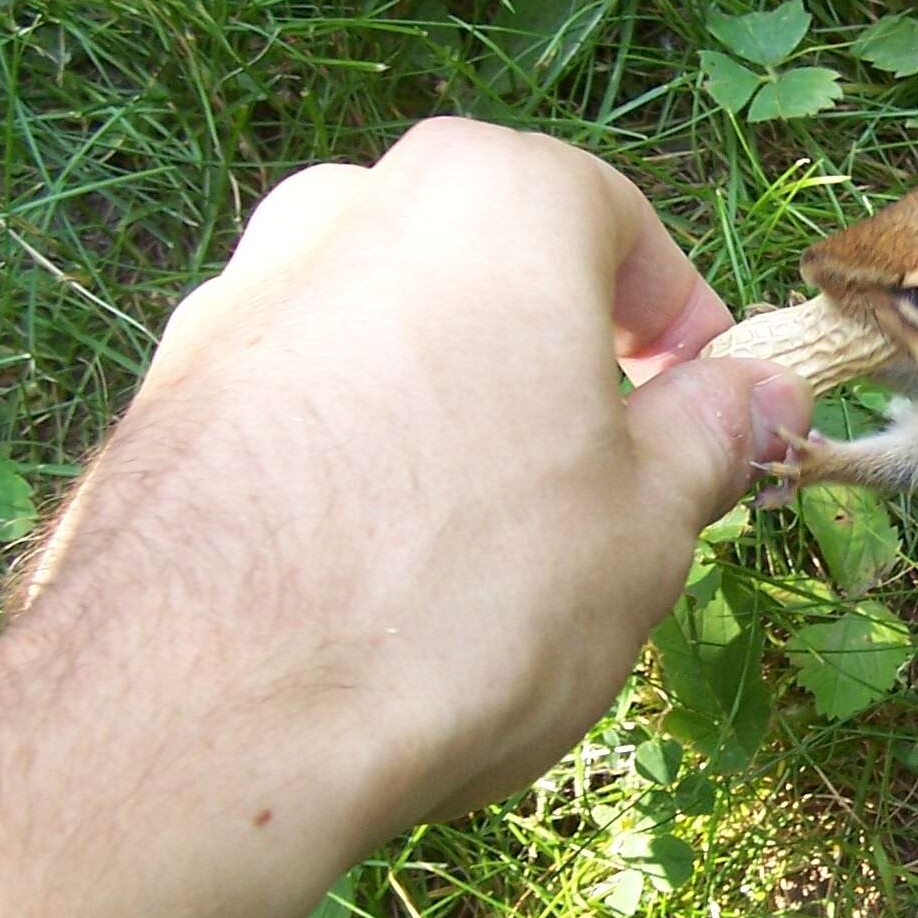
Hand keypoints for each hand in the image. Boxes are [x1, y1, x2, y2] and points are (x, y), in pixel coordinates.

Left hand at [11, 116, 809, 847]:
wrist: (199, 720)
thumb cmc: (462, 596)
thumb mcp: (646, 522)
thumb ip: (709, 434)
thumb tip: (757, 392)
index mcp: (488, 196)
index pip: (626, 227)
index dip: (687, 335)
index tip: (708, 427)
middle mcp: (346, 210)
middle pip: (499, 283)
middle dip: (561, 383)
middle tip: (606, 511)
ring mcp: (233, 304)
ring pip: (393, 352)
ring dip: (452, 433)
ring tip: (481, 578)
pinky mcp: (159, 405)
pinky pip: (300, 421)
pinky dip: (350, 481)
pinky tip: (369, 600)